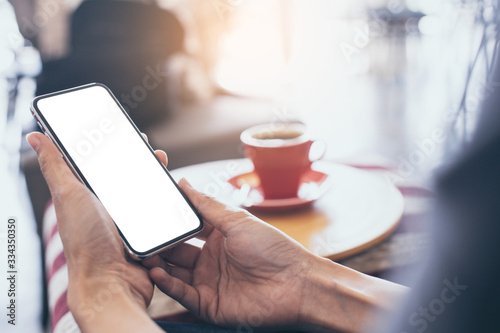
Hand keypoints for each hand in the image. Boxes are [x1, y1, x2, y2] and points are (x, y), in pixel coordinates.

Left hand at [27, 132, 165, 331]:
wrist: (112, 282)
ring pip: (145, 188)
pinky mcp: (146, 231)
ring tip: (161, 162)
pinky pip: (159, 208)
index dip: (107, 144)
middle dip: (136, 157)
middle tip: (144, 146)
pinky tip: (171, 188)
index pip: (96, 162)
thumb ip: (55, 165)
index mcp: (86, 195)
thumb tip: (33, 137)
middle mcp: (106, 206)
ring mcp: (128, 219)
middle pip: (124, 174)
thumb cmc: (87, 242)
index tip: (117, 128)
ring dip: (154, 174)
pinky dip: (165, 197)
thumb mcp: (69, 196)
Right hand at [143, 178, 321, 330]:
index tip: (148, 213)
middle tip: (139, 237)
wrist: (296, 283)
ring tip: (143, 255)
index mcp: (218, 236)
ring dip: (157, 264)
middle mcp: (210, 258)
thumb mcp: (237, 220)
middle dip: (158, 243)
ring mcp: (208, 281)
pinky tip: (157, 272)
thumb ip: (207, 205)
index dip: (169, 222)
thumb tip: (184, 183)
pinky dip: (167, 284)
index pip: (186, 228)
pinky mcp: (208, 303)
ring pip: (173, 272)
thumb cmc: (273, 248)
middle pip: (175, 250)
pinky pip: (182, 293)